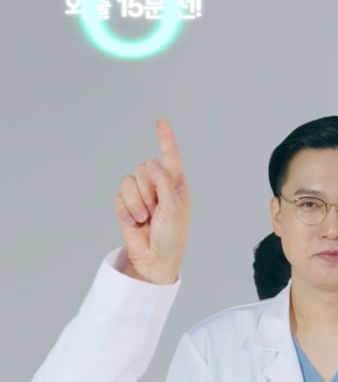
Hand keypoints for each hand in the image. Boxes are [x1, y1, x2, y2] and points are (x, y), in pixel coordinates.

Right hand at [113, 120, 191, 284]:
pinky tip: (136, 223)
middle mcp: (157, 186)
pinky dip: (126, 211)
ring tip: (146, 219)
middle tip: (156, 211)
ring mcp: (140, 195)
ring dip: (137, 203)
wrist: (154, 259)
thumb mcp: (174, 208)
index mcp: (175, 184)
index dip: (165, 139)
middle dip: (148, 191)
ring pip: (129, 181)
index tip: (161, 123)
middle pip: (143, 168)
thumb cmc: (171, 237)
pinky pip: (119, 197)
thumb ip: (164, 183)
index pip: (170, 157)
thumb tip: (153, 162)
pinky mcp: (126, 206)